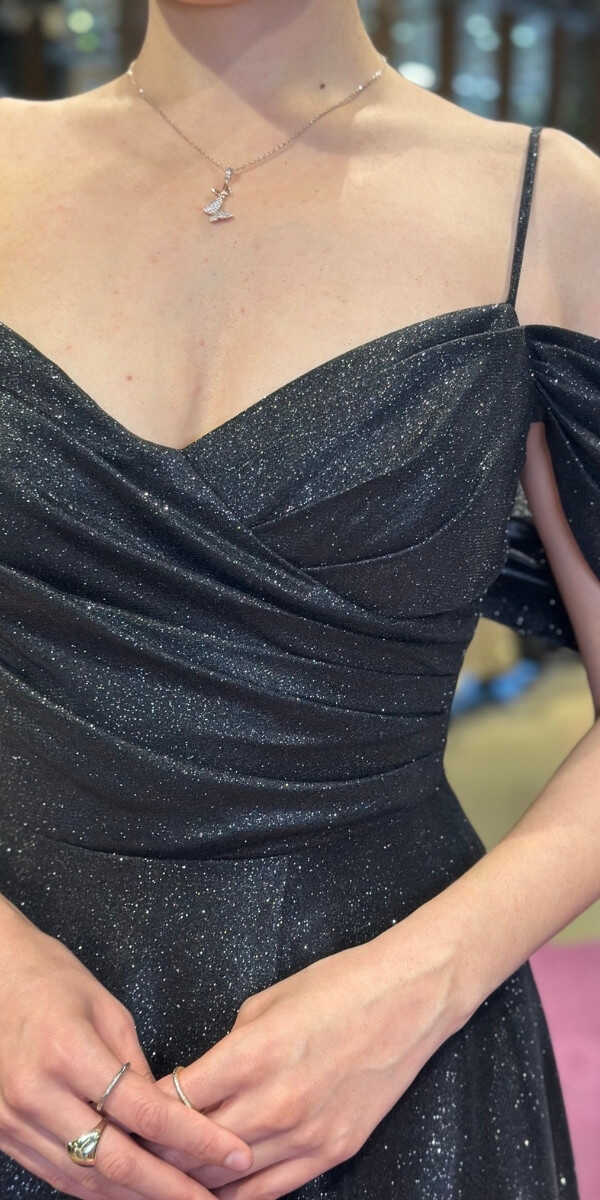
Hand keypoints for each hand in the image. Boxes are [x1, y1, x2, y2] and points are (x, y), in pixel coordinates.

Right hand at [0, 899, 252, 1199]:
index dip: (196, 1139)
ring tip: (182, 1199)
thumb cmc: (49, 978)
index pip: (145, 1113)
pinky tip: (133, 1192)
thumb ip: (135, 1065)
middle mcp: (39, 1095)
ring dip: (138, 1197)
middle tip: (213, 1199)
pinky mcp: (4, 1134)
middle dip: (171, 1188)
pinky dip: (99, 1189)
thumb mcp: (105, 1008)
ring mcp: (15, 1120)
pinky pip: (58, 1175)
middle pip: (117, 1161)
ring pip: (87, 1180)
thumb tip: (165, 1115)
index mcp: (70, 1054)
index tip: (234, 1154)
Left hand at [140, 922, 461, 1198]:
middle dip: (160, 1150)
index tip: (129, 1110)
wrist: (409, 997)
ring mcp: (306, 1134)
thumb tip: (200, 1079)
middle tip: (139, 1148)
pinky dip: (238, 1194)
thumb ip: (228, 1048)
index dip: (145, 1110)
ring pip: (228, 1179)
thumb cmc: (338, 986)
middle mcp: (274, 1102)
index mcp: (251, 1055)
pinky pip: (272, 1190)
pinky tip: (218, 1192)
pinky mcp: (333, 1152)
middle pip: (193, 1148)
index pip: (174, 1102)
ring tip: (170, 1175)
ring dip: (194, 1178)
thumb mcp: (266, 1002)